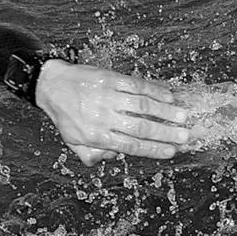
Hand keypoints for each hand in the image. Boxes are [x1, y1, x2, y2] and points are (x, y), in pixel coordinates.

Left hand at [34, 58, 195, 167]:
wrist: (51, 84)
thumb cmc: (65, 115)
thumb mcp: (73, 142)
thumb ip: (93, 154)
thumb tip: (114, 157)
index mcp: (96, 135)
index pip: (130, 145)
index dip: (153, 149)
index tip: (172, 151)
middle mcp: (103, 116)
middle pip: (139, 127)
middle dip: (165, 133)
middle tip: (185, 136)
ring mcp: (107, 96)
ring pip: (140, 105)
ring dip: (164, 111)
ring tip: (182, 116)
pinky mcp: (110, 78)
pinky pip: (135, 85)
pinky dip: (153, 90)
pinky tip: (168, 96)